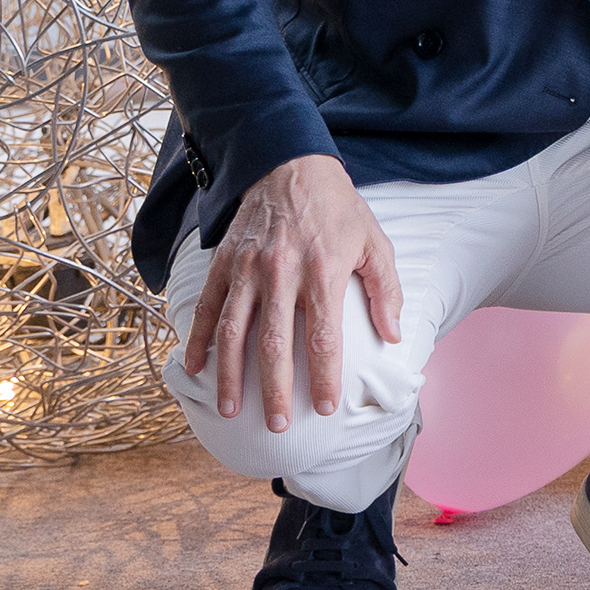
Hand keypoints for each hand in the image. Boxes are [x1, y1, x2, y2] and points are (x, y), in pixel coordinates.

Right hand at [181, 153, 401, 433]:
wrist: (289, 164)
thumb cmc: (338, 208)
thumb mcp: (374, 242)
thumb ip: (386, 290)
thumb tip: (393, 337)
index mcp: (323, 270)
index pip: (323, 336)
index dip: (325, 376)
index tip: (326, 408)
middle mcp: (281, 273)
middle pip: (275, 343)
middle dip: (275, 390)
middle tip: (277, 426)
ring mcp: (247, 268)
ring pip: (234, 332)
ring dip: (231, 375)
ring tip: (232, 409)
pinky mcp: (223, 262)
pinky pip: (209, 306)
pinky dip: (199, 339)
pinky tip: (196, 369)